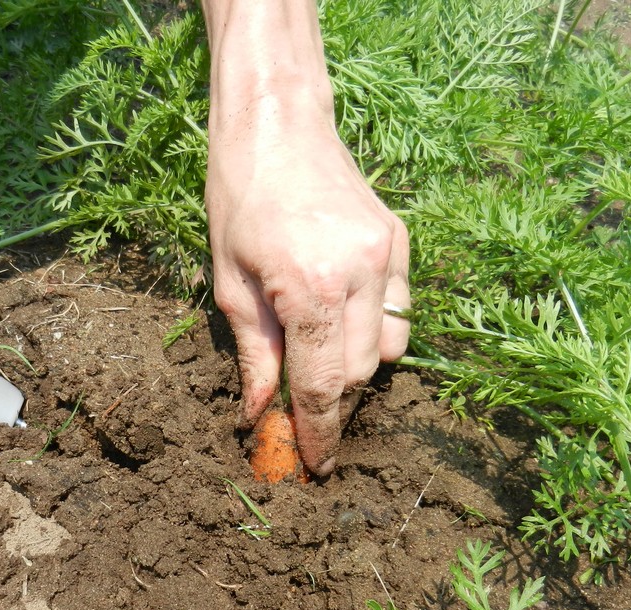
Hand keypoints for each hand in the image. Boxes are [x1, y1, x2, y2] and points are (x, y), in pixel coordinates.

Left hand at [205, 106, 409, 475]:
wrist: (278, 122)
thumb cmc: (240, 196)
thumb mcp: (229, 282)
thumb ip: (254, 354)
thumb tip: (260, 413)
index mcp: (312, 291)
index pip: (321, 386)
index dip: (317, 433)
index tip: (313, 465)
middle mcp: (361, 277)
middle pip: (358, 375)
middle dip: (331, 405)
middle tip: (302, 419)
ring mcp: (388, 258)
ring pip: (387, 349)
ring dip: (355, 372)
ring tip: (320, 368)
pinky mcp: (400, 243)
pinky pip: (400, 312)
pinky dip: (377, 334)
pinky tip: (344, 328)